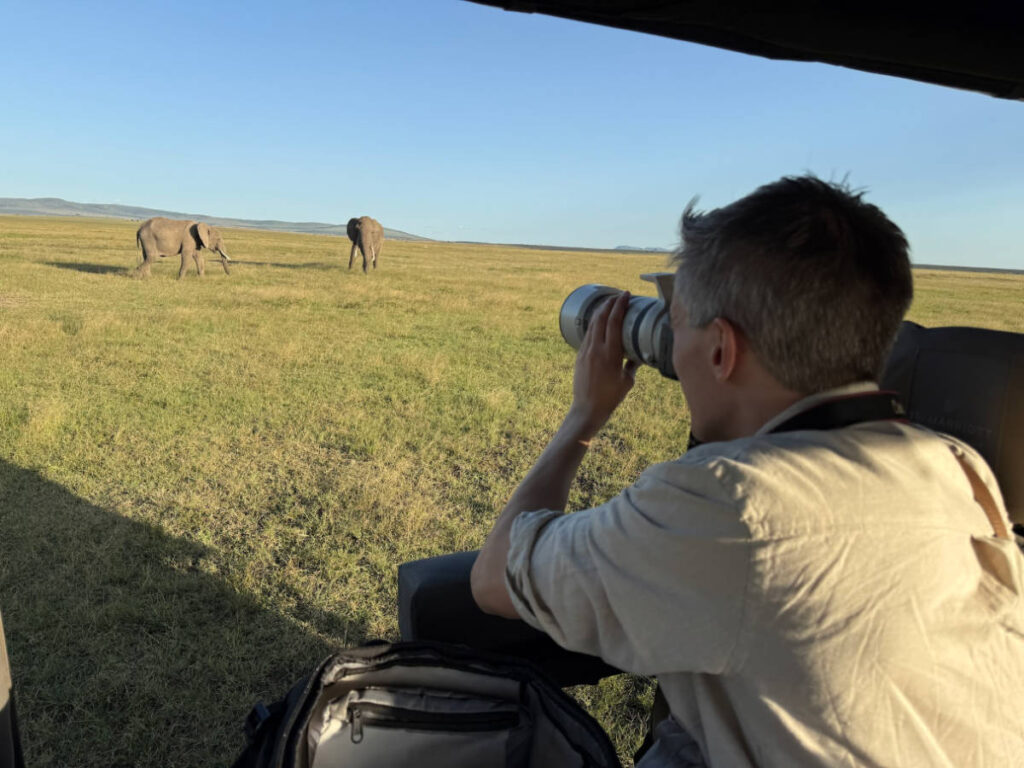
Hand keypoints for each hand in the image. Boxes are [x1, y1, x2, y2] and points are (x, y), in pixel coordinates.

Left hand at [567, 291, 638, 439]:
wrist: (587, 409)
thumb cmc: (610, 397)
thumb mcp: (627, 381)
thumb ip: (633, 364)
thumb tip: (640, 355)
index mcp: (610, 353)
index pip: (614, 322)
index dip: (620, 306)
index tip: (626, 295)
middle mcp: (596, 349)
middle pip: (601, 318)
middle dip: (609, 303)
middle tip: (618, 295)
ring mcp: (585, 351)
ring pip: (592, 325)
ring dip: (601, 312)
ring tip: (609, 304)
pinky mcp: (580, 356)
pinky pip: (587, 335)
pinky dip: (594, 324)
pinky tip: (599, 322)